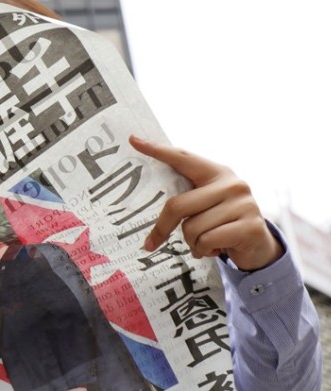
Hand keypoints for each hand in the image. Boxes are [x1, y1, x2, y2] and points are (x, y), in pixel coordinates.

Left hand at [132, 136, 282, 271]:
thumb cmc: (222, 224)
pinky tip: (216, 249)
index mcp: (217, 173)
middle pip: (178, 206)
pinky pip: (207, 241)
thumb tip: (156, 212)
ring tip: (205, 242)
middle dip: (164, 228)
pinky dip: (204, 250)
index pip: (183, 158)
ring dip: (192, 243)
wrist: (257, 246)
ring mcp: (243, 204)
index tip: (133, 140)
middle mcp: (232, 183)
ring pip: (192, 228)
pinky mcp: (249, 226)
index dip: (158, 150)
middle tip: (154, 242)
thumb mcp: (206, 206)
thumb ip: (187, 200)